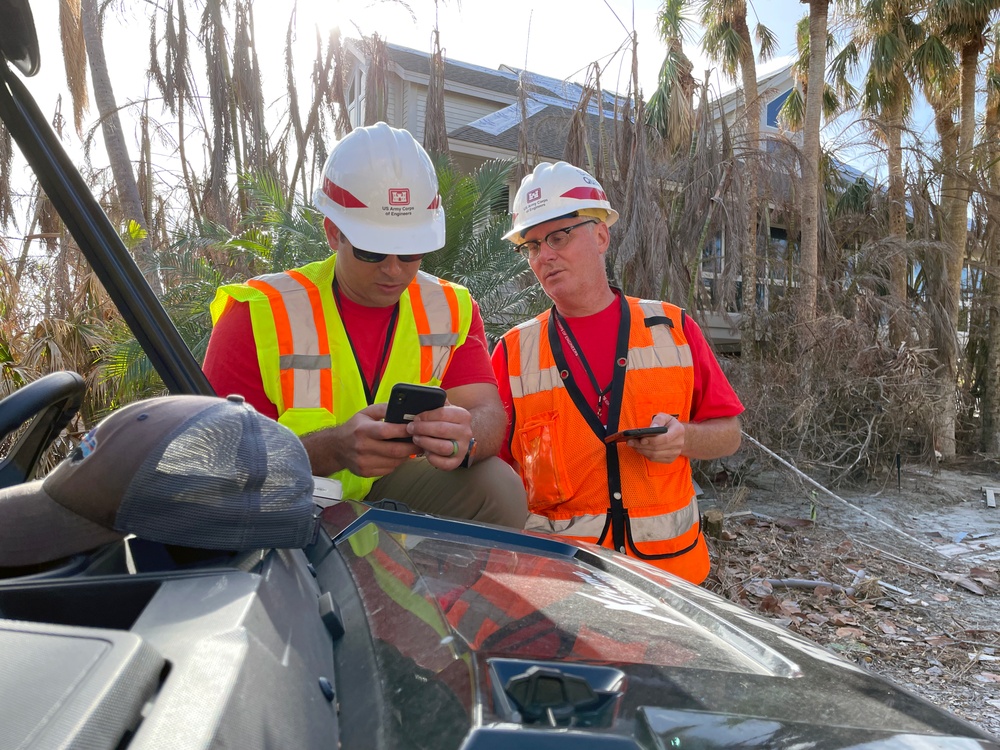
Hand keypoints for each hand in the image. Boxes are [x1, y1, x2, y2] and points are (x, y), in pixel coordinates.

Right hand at [303, 403, 418, 477]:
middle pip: (395, 450)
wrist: (335, 448)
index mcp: (363, 430)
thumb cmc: (353, 428)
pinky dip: (397, 463)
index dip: (405, 431)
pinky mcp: (366, 472)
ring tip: (410, 448)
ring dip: (406, 455)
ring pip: (394, 462)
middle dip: (412, 447)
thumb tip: (402, 408)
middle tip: (421, 442)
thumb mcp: (366, 413)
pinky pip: (389, 469)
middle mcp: (363, 447)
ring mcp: (364, 462)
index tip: (416, 428)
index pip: (388, 431)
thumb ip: (384, 409)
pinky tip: (397, 455)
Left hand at [407, 401, 472, 470]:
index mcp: (463, 415)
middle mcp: (466, 432)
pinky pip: (444, 463)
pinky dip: (432, 458)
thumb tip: (427, 393)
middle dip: (422, 429)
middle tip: (411, 428)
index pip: (442, 413)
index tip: (415, 418)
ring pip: (442, 447)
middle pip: (441, 430)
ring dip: (425, 443)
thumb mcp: (445, 408)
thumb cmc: (447, 422)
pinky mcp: (457, 462)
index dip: (425, 416)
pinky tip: (426, 451)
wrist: (460, 438)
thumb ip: (437, 400)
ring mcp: (463, 448)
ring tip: (417, 439)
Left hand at [627, 413, 684, 463]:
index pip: (664, 438)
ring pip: (654, 455)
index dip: (652, 440)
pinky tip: (639, 448)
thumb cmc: (668, 424)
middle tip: (630, 441)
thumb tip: (652, 428)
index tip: (641, 439)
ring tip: (632, 444)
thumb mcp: (664, 417)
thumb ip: (658, 420)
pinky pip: (654, 459)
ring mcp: (675, 453)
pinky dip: (645, 454)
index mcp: (678, 431)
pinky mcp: (669, 459)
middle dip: (641, 445)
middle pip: (657, 448)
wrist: (677, 434)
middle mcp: (678, 444)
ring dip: (641, 450)